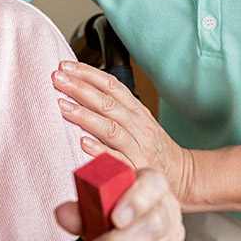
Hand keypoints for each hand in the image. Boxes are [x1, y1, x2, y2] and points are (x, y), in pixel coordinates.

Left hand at [52, 61, 194, 204]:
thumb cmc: (153, 147)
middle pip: (108, 103)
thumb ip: (115, 107)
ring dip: (85, 116)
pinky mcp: (136, 170)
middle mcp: (138, 126)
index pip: (112, 86)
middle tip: (57, 79)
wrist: (182, 174)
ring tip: (62, 106)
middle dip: (80, 89)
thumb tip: (81, 90)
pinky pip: (117, 159)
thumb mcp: (139, 121)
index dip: (89, 74)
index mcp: (137, 111)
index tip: (66, 66)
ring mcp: (138, 148)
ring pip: (110, 128)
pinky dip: (100, 150)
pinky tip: (83, 143)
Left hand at [54, 168, 186, 240]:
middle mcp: (166, 210)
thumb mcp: (99, 206)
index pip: (153, 185)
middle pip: (153, 225)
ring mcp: (171, 239)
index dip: (136, 201)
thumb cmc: (117, 213)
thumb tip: (63, 214)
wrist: (140, 233)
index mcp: (150, 185)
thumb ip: (81, 209)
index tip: (116, 219)